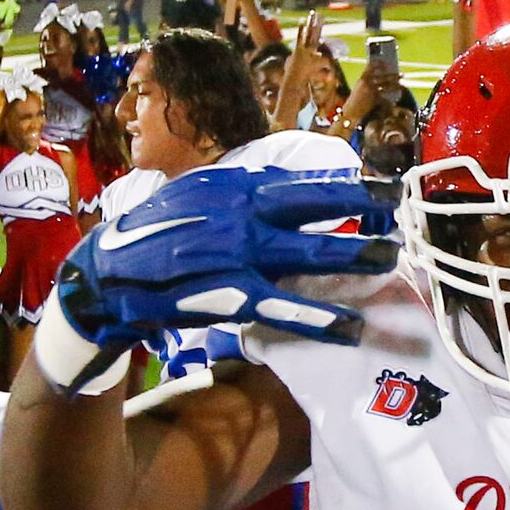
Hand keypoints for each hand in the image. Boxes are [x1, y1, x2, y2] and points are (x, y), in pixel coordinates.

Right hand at [43, 167, 398, 386]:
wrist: (108, 273)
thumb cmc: (157, 233)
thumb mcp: (200, 195)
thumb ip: (245, 191)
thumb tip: (290, 184)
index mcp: (236, 186)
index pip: (305, 182)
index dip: (350, 187)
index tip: (386, 188)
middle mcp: (241, 214)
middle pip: (317, 211)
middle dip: (365, 216)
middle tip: (401, 224)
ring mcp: (237, 254)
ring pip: (311, 256)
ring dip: (355, 259)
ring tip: (391, 265)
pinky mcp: (229, 295)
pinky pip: (285, 307)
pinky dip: (321, 319)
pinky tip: (351, 327)